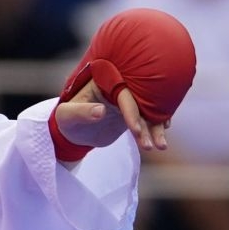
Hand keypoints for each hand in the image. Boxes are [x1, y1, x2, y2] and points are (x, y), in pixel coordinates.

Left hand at [49, 8, 196, 162]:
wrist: (74, 132)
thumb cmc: (67, 119)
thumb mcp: (68, 115)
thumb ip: (82, 112)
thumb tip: (100, 111)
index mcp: (105, 82)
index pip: (124, 95)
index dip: (131, 112)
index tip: (135, 130)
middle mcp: (119, 89)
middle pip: (142, 101)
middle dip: (151, 121)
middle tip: (158, 143)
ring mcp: (128, 102)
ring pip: (147, 113)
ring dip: (155, 129)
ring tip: (161, 147)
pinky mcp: (132, 114)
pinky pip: (148, 120)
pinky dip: (156, 129)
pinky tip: (161, 139)